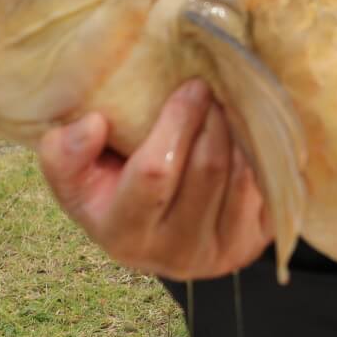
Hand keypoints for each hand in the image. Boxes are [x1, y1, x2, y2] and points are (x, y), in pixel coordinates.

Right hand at [37, 78, 270, 279]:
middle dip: (214, 118)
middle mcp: (175, 253)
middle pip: (208, 170)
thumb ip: (65, 154)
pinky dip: (266, 151)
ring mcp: (221, 252)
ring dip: (243, 130)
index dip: (176, 123)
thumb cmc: (113, 191)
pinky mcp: (257, 242)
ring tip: (235, 100)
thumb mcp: (76, 178)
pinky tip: (256, 127)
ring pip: (244, 176)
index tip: (190, 85)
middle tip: (215, 83)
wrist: (159, 231)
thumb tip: (93, 124)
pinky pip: (271, 188)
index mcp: (125, 234)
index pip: (155, 173)